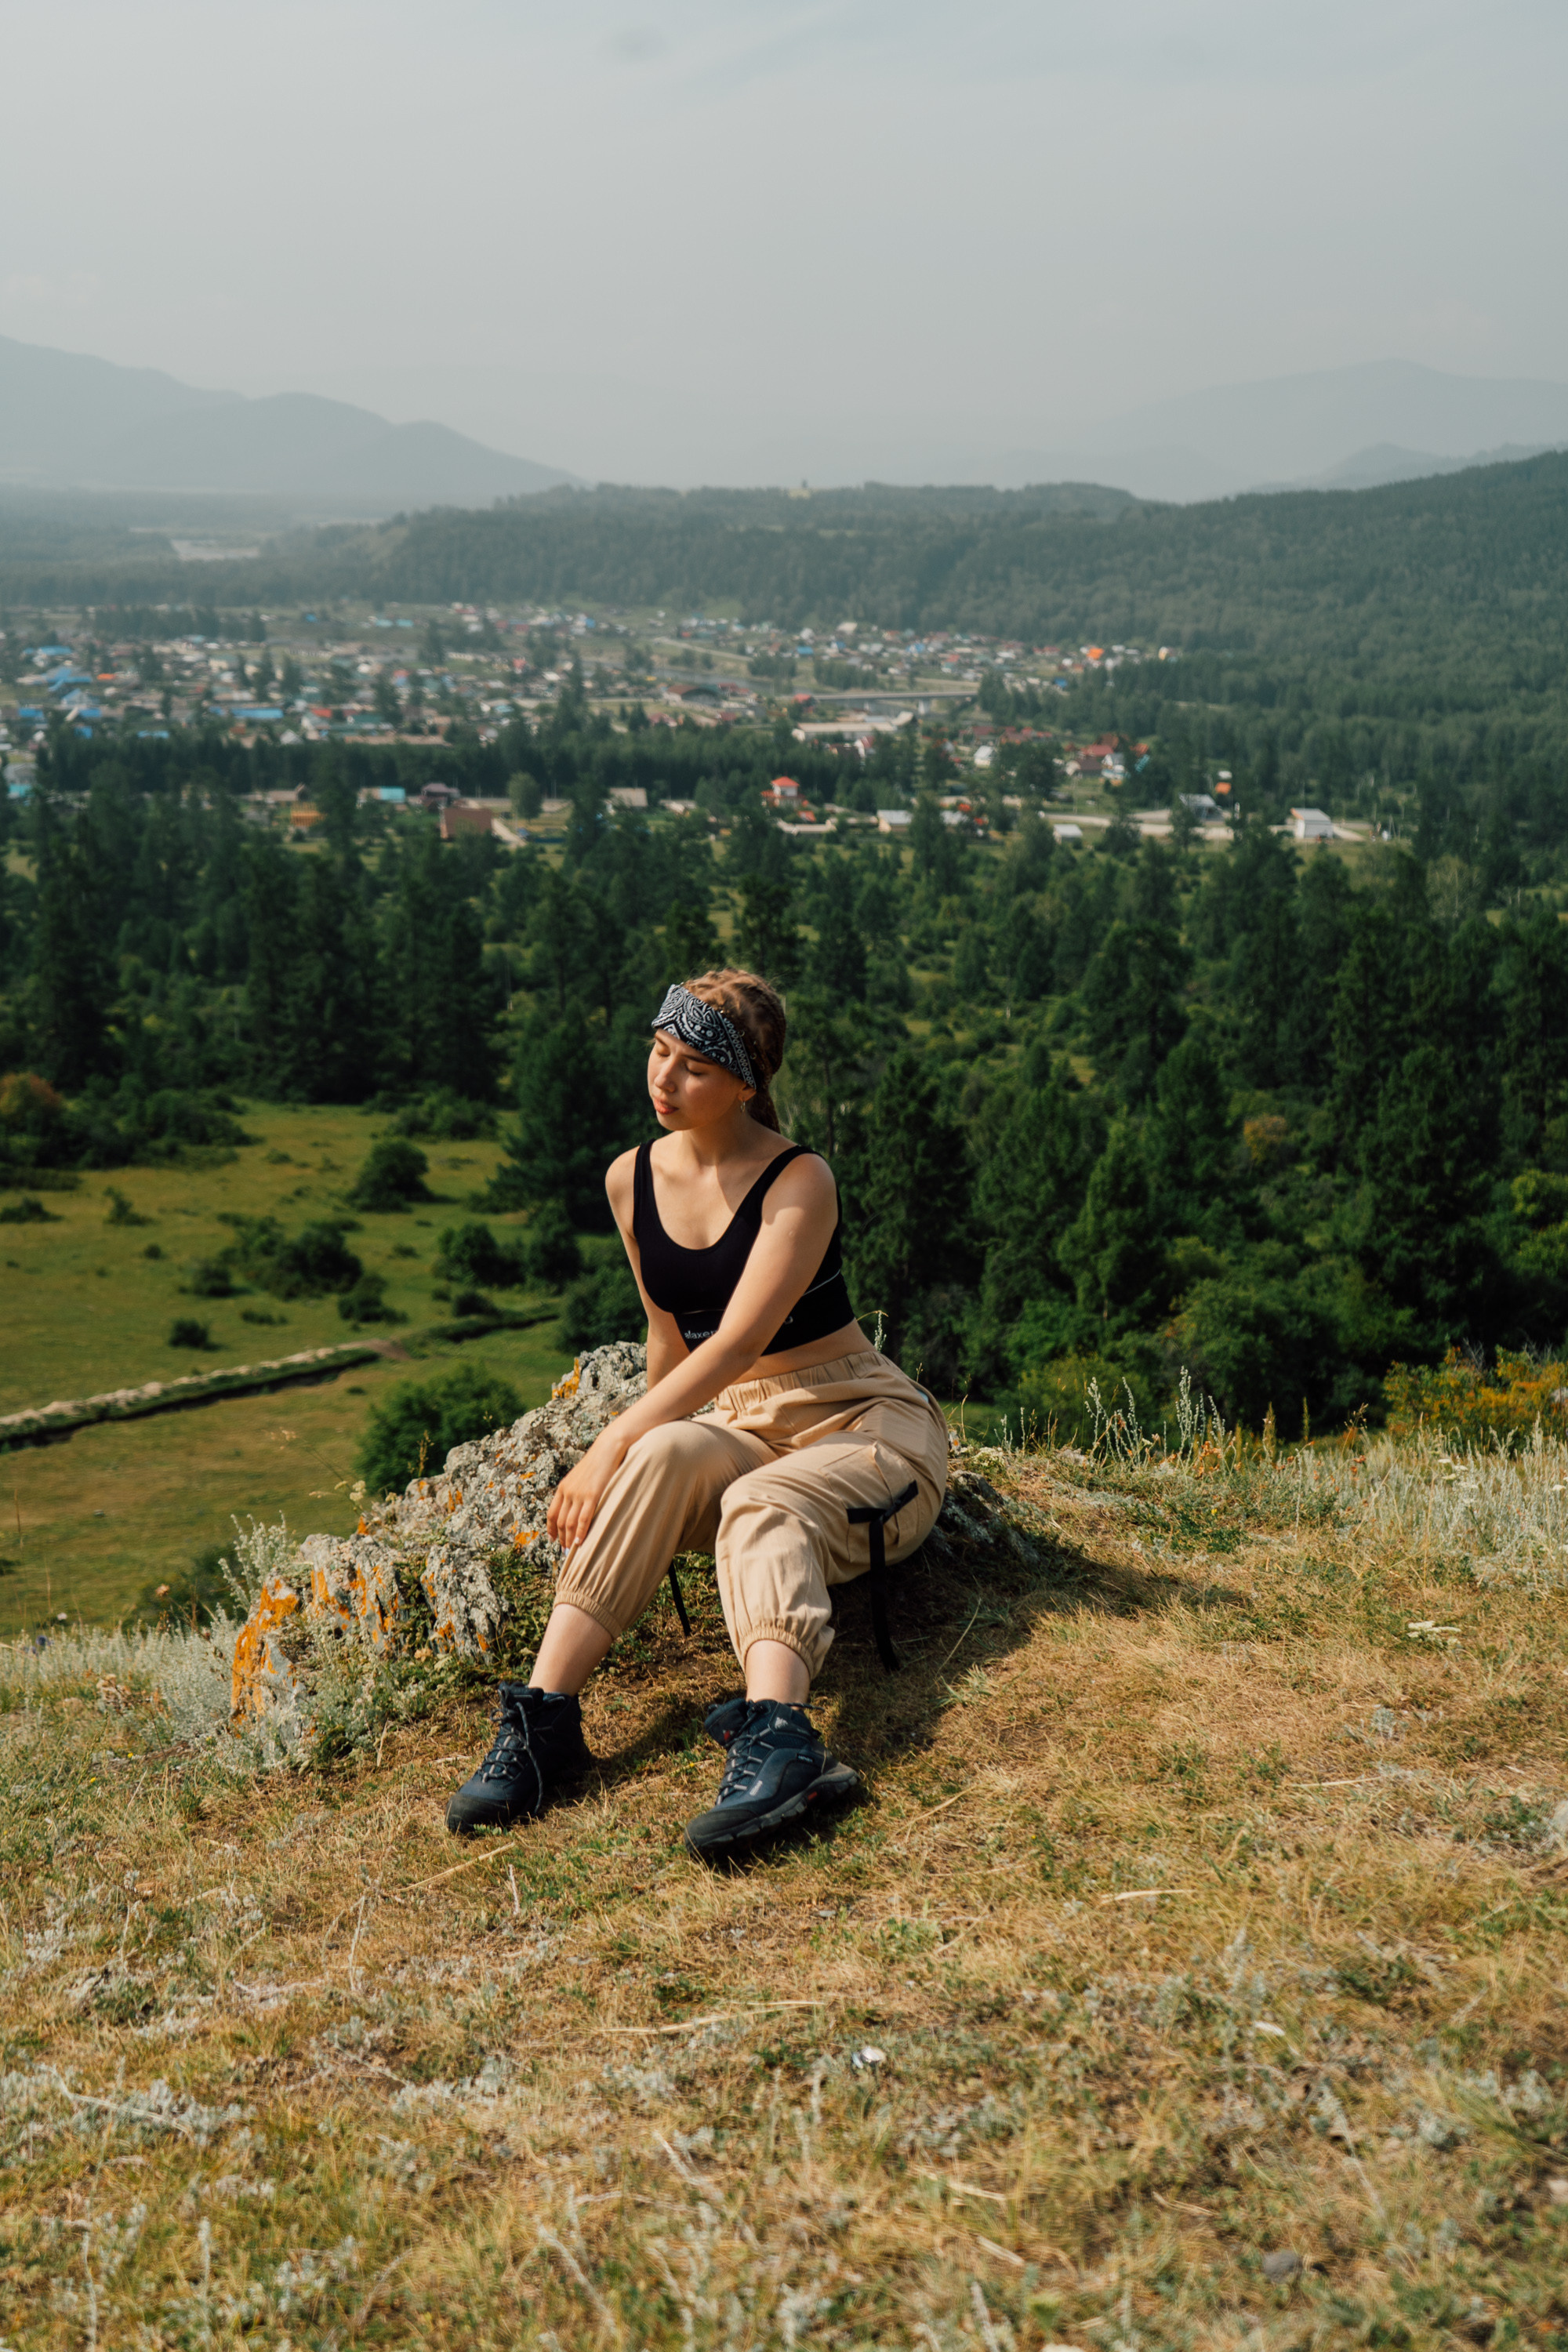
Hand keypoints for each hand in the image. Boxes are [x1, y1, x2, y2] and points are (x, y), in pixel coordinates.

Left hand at [547, 1432, 624, 1552]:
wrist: (608, 1448)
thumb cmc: (597, 1463)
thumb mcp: (580, 1476)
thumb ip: (575, 1490)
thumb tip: (574, 1505)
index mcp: (563, 1487)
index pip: (552, 1513)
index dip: (551, 1529)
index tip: (553, 1539)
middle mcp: (568, 1492)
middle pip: (560, 1521)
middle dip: (561, 1538)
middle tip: (565, 1550)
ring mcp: (579, 1494)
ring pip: (570, 1523)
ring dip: (569, 1539)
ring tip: (571, 1551)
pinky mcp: (593, 1495)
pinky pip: (584, 1519)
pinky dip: (581, 1532)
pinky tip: (581, 1542)